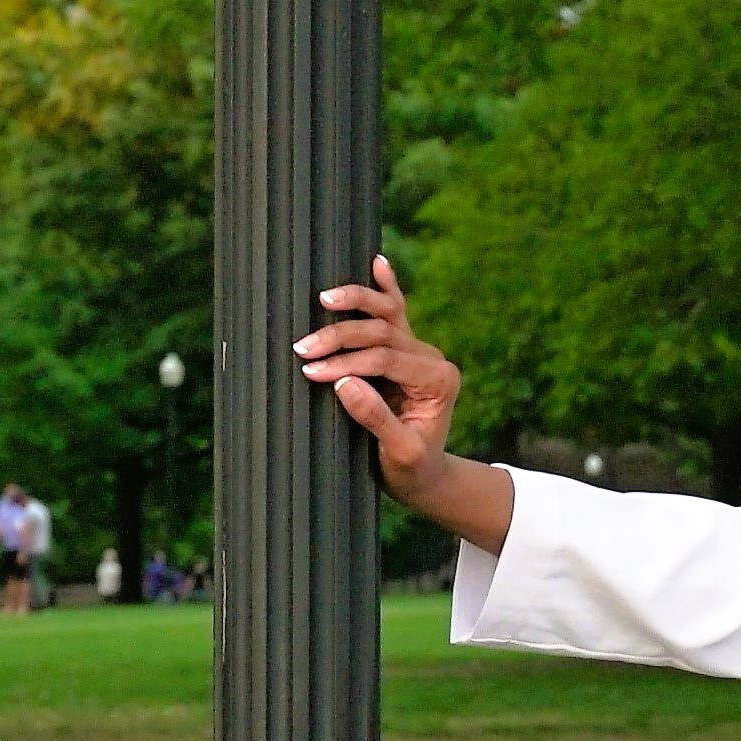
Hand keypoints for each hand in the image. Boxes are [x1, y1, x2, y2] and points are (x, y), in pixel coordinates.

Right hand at [293, 255, 511, 553]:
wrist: (425, 477)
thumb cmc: (412, 471)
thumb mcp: (398, 454)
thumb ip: (375, 418)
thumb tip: (344, 383)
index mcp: (437, 380)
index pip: (386, 359)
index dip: (348, 363)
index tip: (314, 372)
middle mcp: (432, 359)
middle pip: (382, 332)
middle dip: (339, 338)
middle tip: (303, 348)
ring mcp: (418, 351)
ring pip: (386, 313)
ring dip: (353, 303)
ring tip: (323, 298)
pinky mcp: (404, 350)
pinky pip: (396, 311)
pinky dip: (386, 287)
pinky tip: (377, 263)